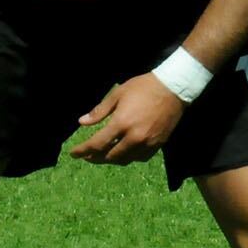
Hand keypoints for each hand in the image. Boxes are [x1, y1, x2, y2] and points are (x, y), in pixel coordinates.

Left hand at [70, 74, 185, 164]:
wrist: (173, 88)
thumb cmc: (143, 87)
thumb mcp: (118, 94)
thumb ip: (99, 111)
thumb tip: (82, 122)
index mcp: (121, 123)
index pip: (96, 144)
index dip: (82, 151)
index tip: (73, 153)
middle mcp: (134, 137)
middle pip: (109, 157)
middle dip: (95, 158)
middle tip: (87, 156)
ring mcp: (147, 143)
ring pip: (124, 160)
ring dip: (111, 159)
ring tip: (102, 155)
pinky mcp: (157, 145)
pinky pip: (139, 158)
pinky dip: (128, 157)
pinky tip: (123, 152)